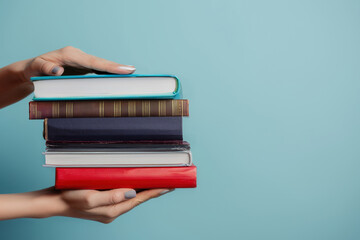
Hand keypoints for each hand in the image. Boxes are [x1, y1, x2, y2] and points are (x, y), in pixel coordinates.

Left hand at [0, 46, 134, 107]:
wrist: (32, 71)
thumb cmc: (33, 70)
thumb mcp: (35, 68)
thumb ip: (44, 68)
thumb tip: (57, 71)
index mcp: (71, 54)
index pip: (93, 61)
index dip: (110, 66)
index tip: (125, 69)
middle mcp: (79, 57)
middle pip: (101, 63)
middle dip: (118, 68)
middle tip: (134, 72)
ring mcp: (82, 63)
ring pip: (102, 67)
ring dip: (116, 72)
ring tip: (132, 76)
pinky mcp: (83, 69)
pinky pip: (98, 72)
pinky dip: (109, 75)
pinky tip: (119, 80)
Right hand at [0, 187, 172, 222]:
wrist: (52, 202)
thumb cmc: (68, 198)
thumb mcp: (88, 198)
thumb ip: (110, 197)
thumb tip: (132, 193)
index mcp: (112, 211)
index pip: (139, 200)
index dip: (155, 192)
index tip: (169, 185)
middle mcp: (113, 211)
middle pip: (137, 199)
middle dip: (152, 190)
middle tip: (166, 180)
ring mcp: (108, 208)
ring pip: (130, 197)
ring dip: (142, 189)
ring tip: (155, 180)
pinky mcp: (103, 203)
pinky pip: (121, 196)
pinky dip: (130, 189)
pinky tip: (133, 182)